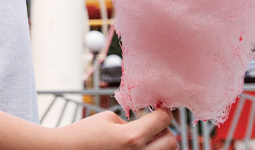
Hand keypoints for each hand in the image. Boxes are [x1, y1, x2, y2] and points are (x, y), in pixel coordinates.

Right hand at [55, 108, 176, 149]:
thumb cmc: (83, 134)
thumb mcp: (108, 119)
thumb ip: (131, 123)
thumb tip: (146, 127)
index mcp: (132, 138)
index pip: (164, 120)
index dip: (164, 110)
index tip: (161, 108)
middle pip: (171, 141)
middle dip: (164, 130)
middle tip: (152, 124)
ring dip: (158, 144)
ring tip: (142, 138)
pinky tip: (132, 147)